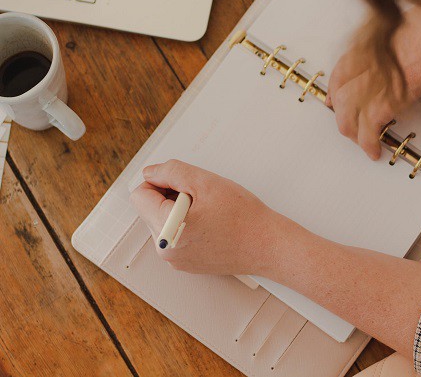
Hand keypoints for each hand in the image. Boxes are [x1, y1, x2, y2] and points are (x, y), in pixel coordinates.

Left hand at [129, 160, 285, 275]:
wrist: (267, 245)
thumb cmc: (243, 216)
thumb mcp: (205, 181)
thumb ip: (171, 172)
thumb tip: (150, 174)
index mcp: (165, 229)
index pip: (139, 195)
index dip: (159, 181)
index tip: (183, 183)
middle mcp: (165, 250)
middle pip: (149, 209)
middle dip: (169, 197)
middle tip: (201, 198)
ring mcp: (175, 260)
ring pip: (161, 222)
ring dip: (178, 211)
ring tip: (208, 212)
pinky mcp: (186, 264)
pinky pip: (173, 237)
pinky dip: (186, 226)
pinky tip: (210, 224)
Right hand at [327, 6, 420, 164]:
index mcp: (403, 86)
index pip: (370, 123)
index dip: (368, 142)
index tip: (374, 151)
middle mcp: (382, 71)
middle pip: (348, 109)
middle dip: (352, 131)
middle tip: (363, 141)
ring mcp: (372, 57)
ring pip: (340, 90)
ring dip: (340, 111)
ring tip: (348, 123)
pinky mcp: (370, 46)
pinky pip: (341, 67)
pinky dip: (335, 84)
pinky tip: (337, 95)